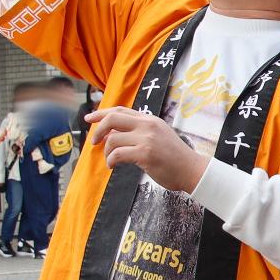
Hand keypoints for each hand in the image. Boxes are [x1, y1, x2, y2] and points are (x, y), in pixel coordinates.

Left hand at [88, 106, 204, 192]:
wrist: (191, 169)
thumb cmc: (173, 157)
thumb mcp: (158, 135)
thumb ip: (138, 131)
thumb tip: (111, 134)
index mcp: (149, 119)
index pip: (120, 110)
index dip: (101, 113)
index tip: (89, 118)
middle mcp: (147, 125)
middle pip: (112, 119)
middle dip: (98, 130)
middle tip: (93, 142)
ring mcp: (146, 139)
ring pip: (113, 139)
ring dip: (107, 152)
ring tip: (110, 160)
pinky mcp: (145, 154)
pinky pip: (117, 154)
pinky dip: (111, 161)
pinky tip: (113, 166)